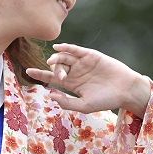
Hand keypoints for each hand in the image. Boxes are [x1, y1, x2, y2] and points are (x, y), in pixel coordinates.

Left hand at [27, 43, 151, 117]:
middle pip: (56, 66)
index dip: (39, 73)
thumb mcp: (84, 105)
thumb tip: (50, 95)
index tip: (27, 71)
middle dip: (53, 69)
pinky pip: (76, 50)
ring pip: (64, 57)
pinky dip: (66, 47)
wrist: (125, 90)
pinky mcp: (91, 55)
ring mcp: (83, 63)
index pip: (52, 77)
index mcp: (72, 84)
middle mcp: (75, 72)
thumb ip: (67, 102)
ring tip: (54, 62)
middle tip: (60, 76)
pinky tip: (58, 47)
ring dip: (57, 59)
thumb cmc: (106, 100)